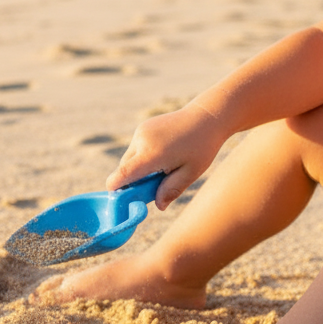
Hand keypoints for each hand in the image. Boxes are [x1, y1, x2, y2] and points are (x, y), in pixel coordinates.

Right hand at [106, 103, 226, 209]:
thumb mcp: (191, 173)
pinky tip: (162, 153)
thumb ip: (172, 190)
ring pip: (129, 158)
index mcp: (152, 154)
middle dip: (133, 179)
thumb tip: (159, 206)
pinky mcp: (142, 128)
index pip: (123, 174)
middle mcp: (141, 141)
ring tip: (162, 166)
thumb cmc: (202, 147)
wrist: (207, 117)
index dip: (115, 188)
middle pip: (125, 168)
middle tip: (154, 185)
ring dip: (138, 167)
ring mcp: (140, 132)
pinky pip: (135, 148)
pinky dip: (142, 156)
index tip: (118, 199)